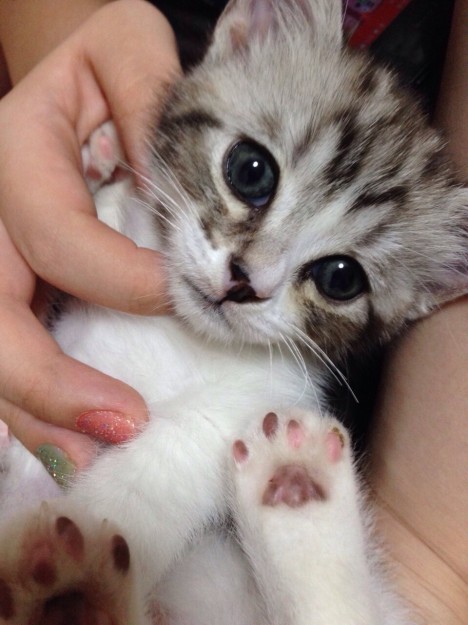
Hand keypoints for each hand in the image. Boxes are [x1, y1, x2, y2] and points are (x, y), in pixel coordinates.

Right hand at [0, 0, 180, 476]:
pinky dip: (37, 407)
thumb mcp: (127, 50)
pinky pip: (9, 354)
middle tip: (124, 423)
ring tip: (96, 454)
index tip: (181, 296)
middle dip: (50, 381)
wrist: (72, 86)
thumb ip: (150, 99)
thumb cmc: (105, 67)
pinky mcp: (11, 287)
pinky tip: (74, 440)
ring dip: (38, 415)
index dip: (120, 279)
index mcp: (14, 156)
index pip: (57, 237)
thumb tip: (180, 197)